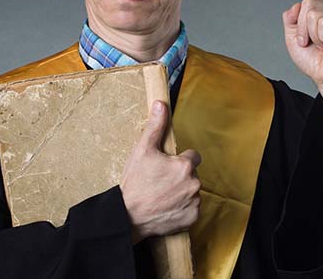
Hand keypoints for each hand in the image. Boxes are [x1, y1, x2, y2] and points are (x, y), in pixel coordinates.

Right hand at [119, 100, 201, 243]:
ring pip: (192, 191)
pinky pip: (192, 209)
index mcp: (185, 165)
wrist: (128, 215)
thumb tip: (161, 105)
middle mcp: (194, 183)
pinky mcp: (192, 218)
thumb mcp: (142, 150)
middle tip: (160, 181)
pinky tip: (166, 207)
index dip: (179, 160)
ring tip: (161, 195)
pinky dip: (182, 208)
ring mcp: (194, 202)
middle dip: (179, 176)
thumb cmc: (135, 183)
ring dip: (181, 192)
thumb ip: (155, 126)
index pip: (192, 156)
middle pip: (191, 174)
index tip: (166, 166)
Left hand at [282, 0, 322, 89]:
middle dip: (300, 28)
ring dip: (309, 34)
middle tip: (310, 43)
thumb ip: (290, 19)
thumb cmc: (312, 60)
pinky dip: (321, 37)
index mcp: (316, 10)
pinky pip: (322, 22)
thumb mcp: (291, 39)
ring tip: (322, 45)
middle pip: (304, 4)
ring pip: (311, 13)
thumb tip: (299, 4)